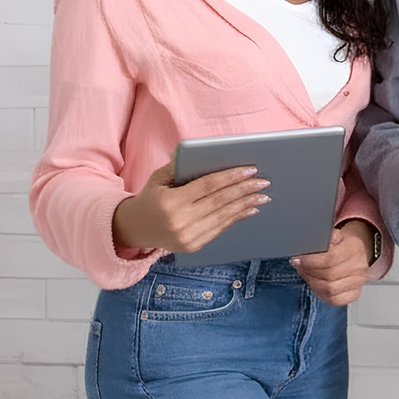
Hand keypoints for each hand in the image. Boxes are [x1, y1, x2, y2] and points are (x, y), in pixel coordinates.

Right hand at [111, 162, 268, 252]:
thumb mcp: (158, 179)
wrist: (133, 229)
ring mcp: (187, 236)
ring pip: (223, 217)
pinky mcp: (193, 246)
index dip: (231, 177)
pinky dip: (236, 218)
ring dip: (246, 205)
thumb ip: (178, 166)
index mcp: (171, 202)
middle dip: (245, 190)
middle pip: (220, 201)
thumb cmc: (150, 198)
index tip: (251, 169)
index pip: (208, 186)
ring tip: (263, 195)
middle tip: (264, 181)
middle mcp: (180, 221)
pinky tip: (249, 209)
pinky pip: (220, 229)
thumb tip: (203, 152)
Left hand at [291, 223, 373, 305]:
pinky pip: (335, 300)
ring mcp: (358, 282)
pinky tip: (317, 285)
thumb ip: (322, 239)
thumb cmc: (342, 245)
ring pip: (329, 289)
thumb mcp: (333, 236)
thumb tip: (308, 245)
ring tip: (307, 274)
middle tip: (300, 266)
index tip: (299, 259)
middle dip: (308, 272)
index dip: (310, 261)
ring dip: (312, 283)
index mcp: (354, 248)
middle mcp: (359, 266)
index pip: (330, 259)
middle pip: (328, 275)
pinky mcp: (355, 294)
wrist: (356, 254)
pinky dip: (322, 295)